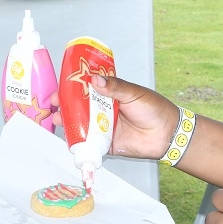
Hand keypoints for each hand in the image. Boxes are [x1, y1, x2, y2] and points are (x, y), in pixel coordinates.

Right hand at [51, 74, 177, 158]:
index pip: (87, 90)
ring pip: (82, 125)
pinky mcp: (107, 144)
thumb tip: (95, 80)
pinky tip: (70, 138)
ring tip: (58, 119)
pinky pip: (90, 143)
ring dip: (69, 122)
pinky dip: (79, 141)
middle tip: (55, 104)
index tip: (61, 88)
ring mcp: (105, 127)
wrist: (167, 134)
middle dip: (65, 106)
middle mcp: (104, 111)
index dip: (73, 89)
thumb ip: (114, 87)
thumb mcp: (133, 93)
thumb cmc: (154, 109)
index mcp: (110, 95)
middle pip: (80, 108)